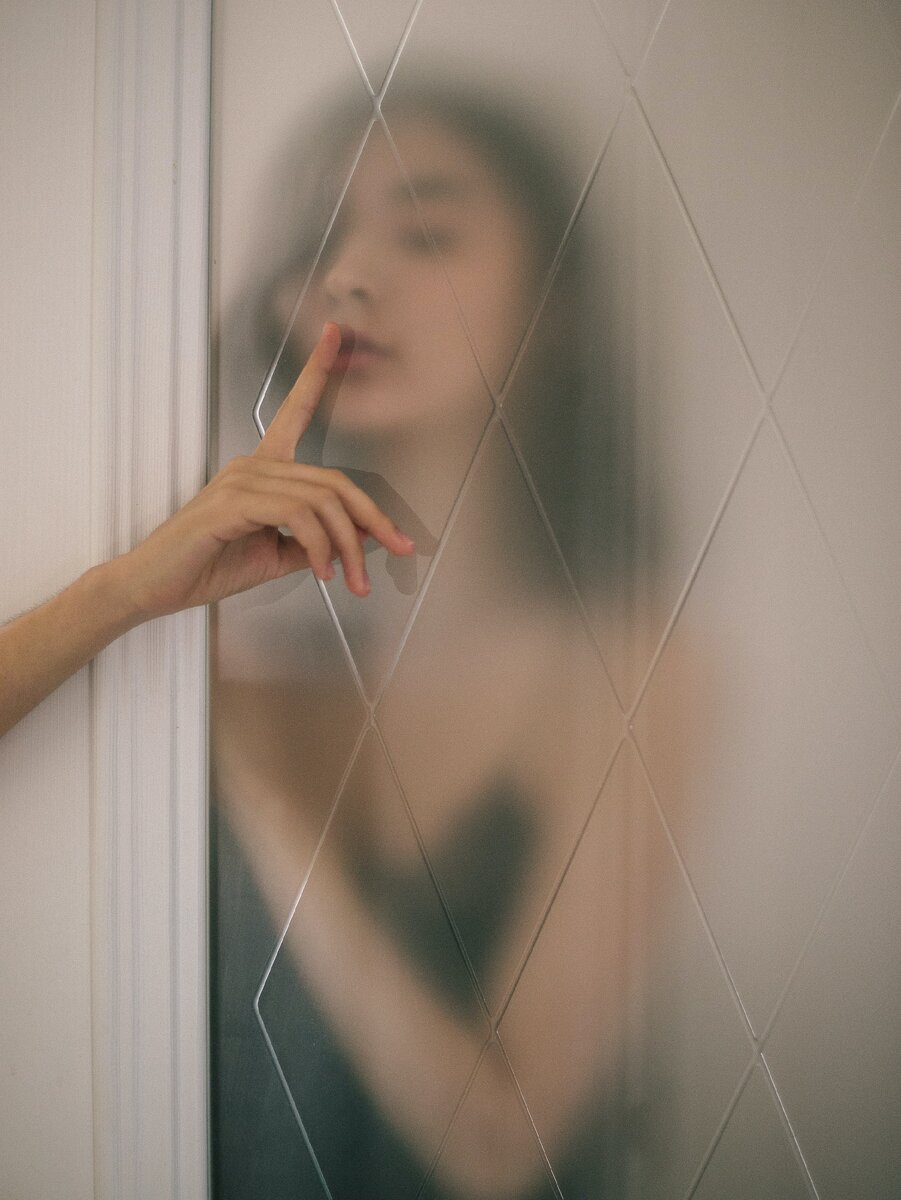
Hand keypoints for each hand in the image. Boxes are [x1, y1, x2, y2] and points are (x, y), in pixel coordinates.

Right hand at [119, 322, 414, 616]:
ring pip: (321, 501)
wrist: (154, 586)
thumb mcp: (275, 555)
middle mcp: (253, 466)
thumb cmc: (207, 566)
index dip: (317, 371)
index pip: (296, 411)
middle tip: (396, 548)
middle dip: (372, 520)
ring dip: (347, 545)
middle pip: (333, 481)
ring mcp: (242, 480)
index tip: (334, 333)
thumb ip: (315, 541)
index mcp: (263, 470)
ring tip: (352, 578)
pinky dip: (319, 546)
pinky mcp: (233, 502)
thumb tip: (361, 538)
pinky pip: (297, 515)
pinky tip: (321, 569)